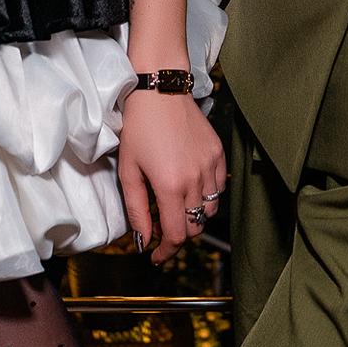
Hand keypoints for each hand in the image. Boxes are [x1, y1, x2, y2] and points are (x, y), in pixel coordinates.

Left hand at [117, 90, 226, 266]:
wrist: (160, 91)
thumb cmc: (139, 128)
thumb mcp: (128, 170)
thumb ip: (137, 210)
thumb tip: (144, 240)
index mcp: (170, 187)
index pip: (176, 235)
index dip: (166, 251)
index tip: (156, 255)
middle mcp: (195, 180)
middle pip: (194, 226)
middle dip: (178, 233)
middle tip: (161, 227)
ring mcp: (210, 166)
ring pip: (209, 209)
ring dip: (193, 215)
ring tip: (176, 204)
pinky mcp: (218, 154)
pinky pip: (219, 187)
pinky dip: (207, 194)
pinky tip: (191, 185)